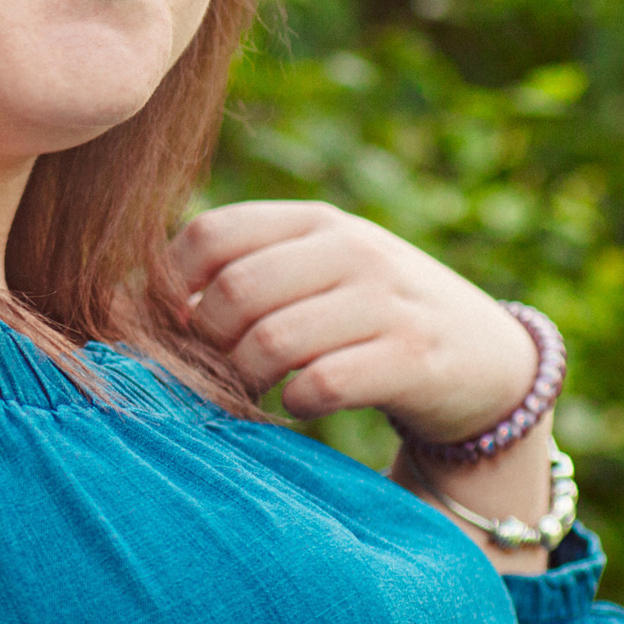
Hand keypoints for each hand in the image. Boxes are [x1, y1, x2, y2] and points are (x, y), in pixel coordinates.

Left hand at [173, 200, 537, 442]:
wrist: (489, 357)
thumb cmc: (374, 316)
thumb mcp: (321, 271)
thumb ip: (246, 270)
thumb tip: (133, 300)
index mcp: (316, 221)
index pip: (212, 233)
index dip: (172, 284)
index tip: (173, 325)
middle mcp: (351, 249)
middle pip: (233, 292)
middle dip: (206, 342)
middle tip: (212, 369)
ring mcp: (386, 301)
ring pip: (270, 341)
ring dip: (244, 378)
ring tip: (251, 389)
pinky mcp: (414, 358)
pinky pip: (321, 384)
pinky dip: (295, 403)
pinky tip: (300, 403)